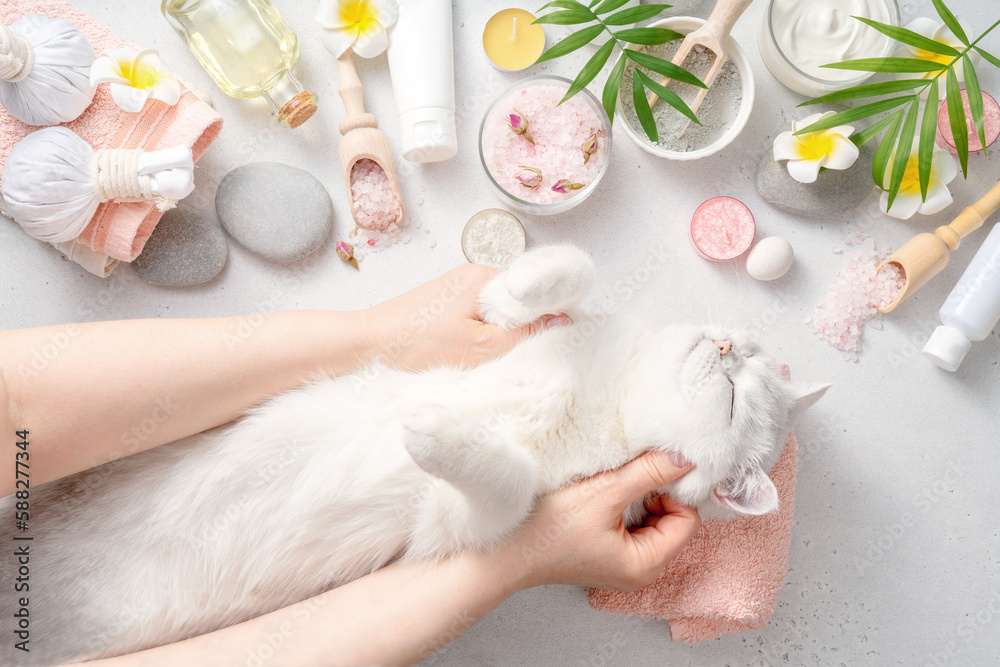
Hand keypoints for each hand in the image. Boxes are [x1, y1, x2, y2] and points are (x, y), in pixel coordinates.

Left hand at [361, 263, 570, 370]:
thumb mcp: (482, 346)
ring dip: (499, 333)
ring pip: (496, 311)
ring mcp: (456, 288)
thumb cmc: (417, 344)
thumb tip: (561, 321)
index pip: (535, 289)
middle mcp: (472, 275)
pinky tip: (469, 352)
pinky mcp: (444, 303)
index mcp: (484, 276)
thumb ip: (525, 333)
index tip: (562, 333)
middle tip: (519, 352)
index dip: (551, 311)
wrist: (368, 344)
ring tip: (487, 354)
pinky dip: (480, 335)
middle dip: (523, 325)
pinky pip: (477, 317)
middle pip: (517, 300)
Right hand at [495, 450, 700, 592]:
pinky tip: (600, 499)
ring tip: (608, 489)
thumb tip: (685, 457)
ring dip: (637, 499)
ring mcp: (622, 565)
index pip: (687, 520)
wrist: (504, 549)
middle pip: (673, 522)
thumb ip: (649, 472)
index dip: (672, 492)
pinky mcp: (607, 555)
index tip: (646, 472)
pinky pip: (632, 526)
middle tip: (625, 478)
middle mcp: (640, 571)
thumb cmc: (548, 528)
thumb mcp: (604, 492)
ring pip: (652, 521)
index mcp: (646, 565)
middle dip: (655, 495)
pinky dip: (623, 507)